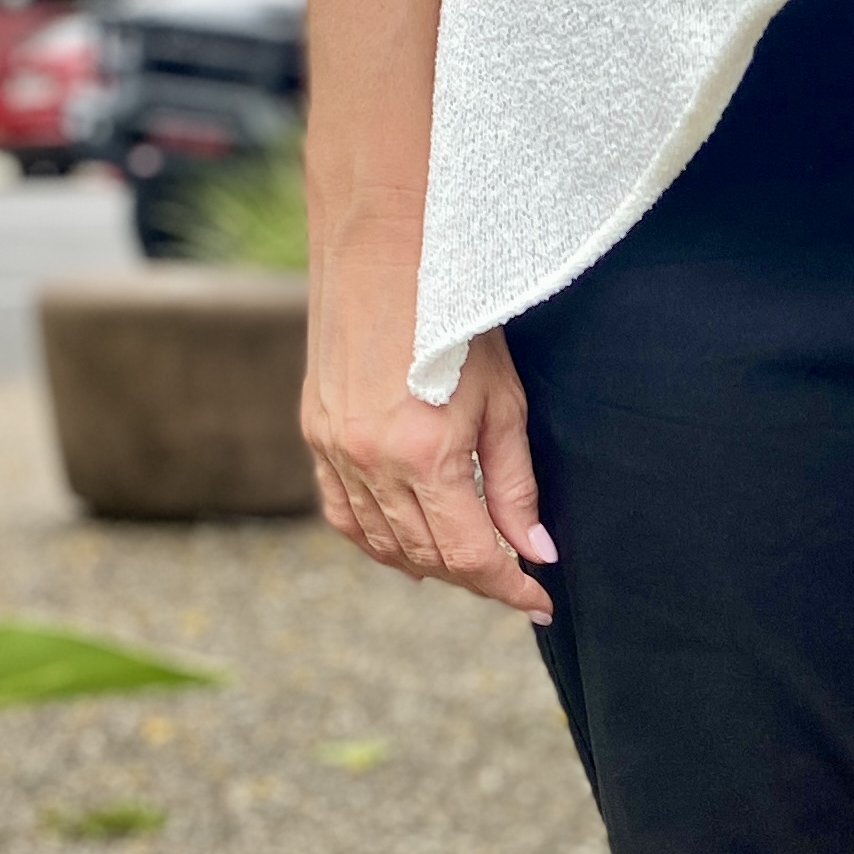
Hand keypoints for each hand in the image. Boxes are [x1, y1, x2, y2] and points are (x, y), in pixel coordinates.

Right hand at [302, 202, 553, 621]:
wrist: (384, 251)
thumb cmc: (457, 317)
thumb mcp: (504, 403)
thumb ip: (515, 487)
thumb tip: (535, 552)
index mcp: (425, 457)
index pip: (470, 555)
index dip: (508, 587)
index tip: (539, 602)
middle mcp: (371, 463)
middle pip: (428, 556)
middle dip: (475, 578)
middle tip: (514, 581)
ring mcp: (334, 450)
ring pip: (382, 543)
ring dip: (429, 564)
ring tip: (469, 566)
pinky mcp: (314, 434)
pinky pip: (342, 513)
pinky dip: (376, 540)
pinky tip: (407, 547)